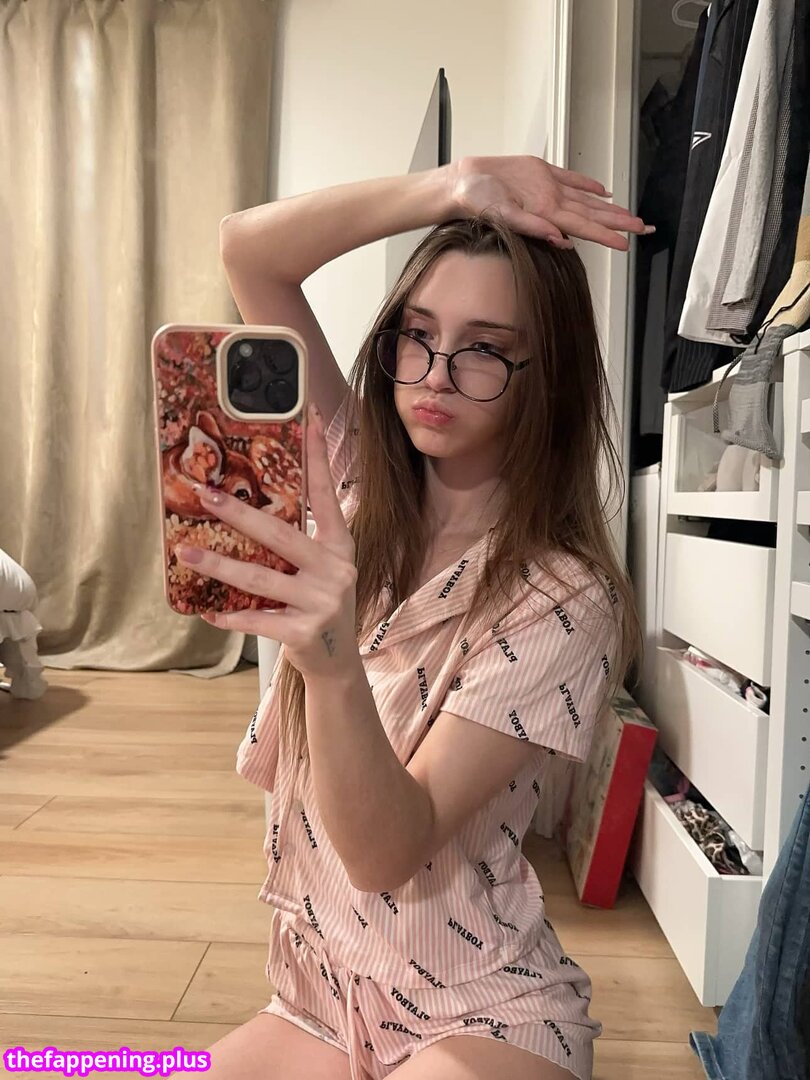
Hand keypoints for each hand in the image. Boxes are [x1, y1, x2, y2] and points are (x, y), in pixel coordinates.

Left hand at [175, 404, 357, 680]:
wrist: (336, 662)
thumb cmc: (319, 606)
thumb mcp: (319, 570)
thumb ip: (298, 543)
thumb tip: (249, 508)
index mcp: (339, 546)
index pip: (326, 494)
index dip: (318, 456)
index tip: (309, 418)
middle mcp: (335, 569)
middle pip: (281, 535)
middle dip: (240, 514)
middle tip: (206, 495)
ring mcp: (321, 601)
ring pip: (260, 578)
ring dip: (218, 565)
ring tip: (185, 551)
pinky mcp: (304, 631)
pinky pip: (258, 620)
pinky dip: (231, 616)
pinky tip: (208, 612)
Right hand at [449, 155, 652, 251]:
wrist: (464, 183)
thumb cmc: (478, 202)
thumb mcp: (503, 216)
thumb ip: (531, 226)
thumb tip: (559, 239)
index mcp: (547, 215)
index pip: (584, 228)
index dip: (606, 236)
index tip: (626, 243)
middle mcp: (553, 204)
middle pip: (593, 215)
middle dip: (619, 223)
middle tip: (644, 229)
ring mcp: (550, 189)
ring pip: (588, 200)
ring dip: (609, 209)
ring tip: (630, 217)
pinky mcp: (543, 173)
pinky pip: (572, 181)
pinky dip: (589, 186)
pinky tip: (604, 192)